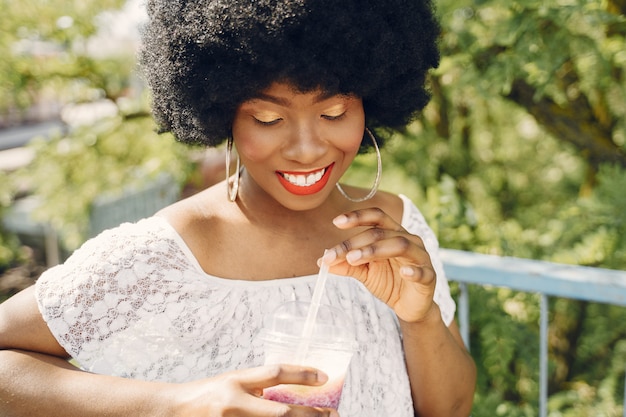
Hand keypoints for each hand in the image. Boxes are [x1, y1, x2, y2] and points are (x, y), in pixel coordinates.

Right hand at [171, 364, 338, 416]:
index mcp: (236, 381)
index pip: (275, 373)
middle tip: (332, 415)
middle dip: (311, 415)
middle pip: (281, 412)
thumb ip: (258, 386)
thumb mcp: (233, 381)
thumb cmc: (206, 394)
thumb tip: (290, 393)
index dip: (301, 374)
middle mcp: (234, 404)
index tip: (324, 377)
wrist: (172, 411)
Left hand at [321, 208, 436, 322]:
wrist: (409, 307)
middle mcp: (408, 239)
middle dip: (355, 242)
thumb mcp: (364, 273)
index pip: (376, 217)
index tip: (336, 222)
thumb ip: (346, 265)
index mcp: (393, 233)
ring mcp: (420, 257)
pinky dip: (413, 271)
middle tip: (335, 255)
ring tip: (354, 259)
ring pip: (400, 245)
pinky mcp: (429, 277)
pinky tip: (404, 273)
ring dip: (375, 250)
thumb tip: (322, 261)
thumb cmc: (389, 282)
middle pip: (381, 232)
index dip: (357, 216)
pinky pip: (422, 271)